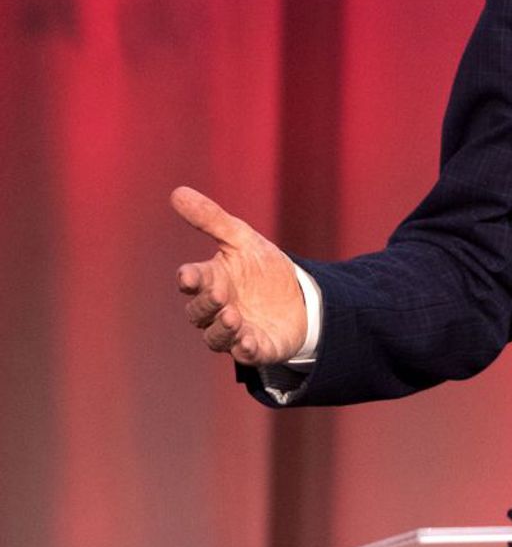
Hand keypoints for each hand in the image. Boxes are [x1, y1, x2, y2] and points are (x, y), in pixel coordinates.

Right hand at [171, 186, 307, 365]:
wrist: (299, 297)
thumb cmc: (261, 267)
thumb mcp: (242, 239)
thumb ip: (211, 219)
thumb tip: (177, 192)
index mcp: (212, 280)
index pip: (193, 280)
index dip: (190, 279)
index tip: (189, 275)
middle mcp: (217, 309)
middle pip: (200, 311)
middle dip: (208, 302)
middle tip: (222, 292)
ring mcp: (236, 331)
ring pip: (217, 337)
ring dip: (222, 328)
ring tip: (233, 316)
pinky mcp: (258, 348)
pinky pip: (247, 354)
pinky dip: (246, 349)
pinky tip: (249, 343)